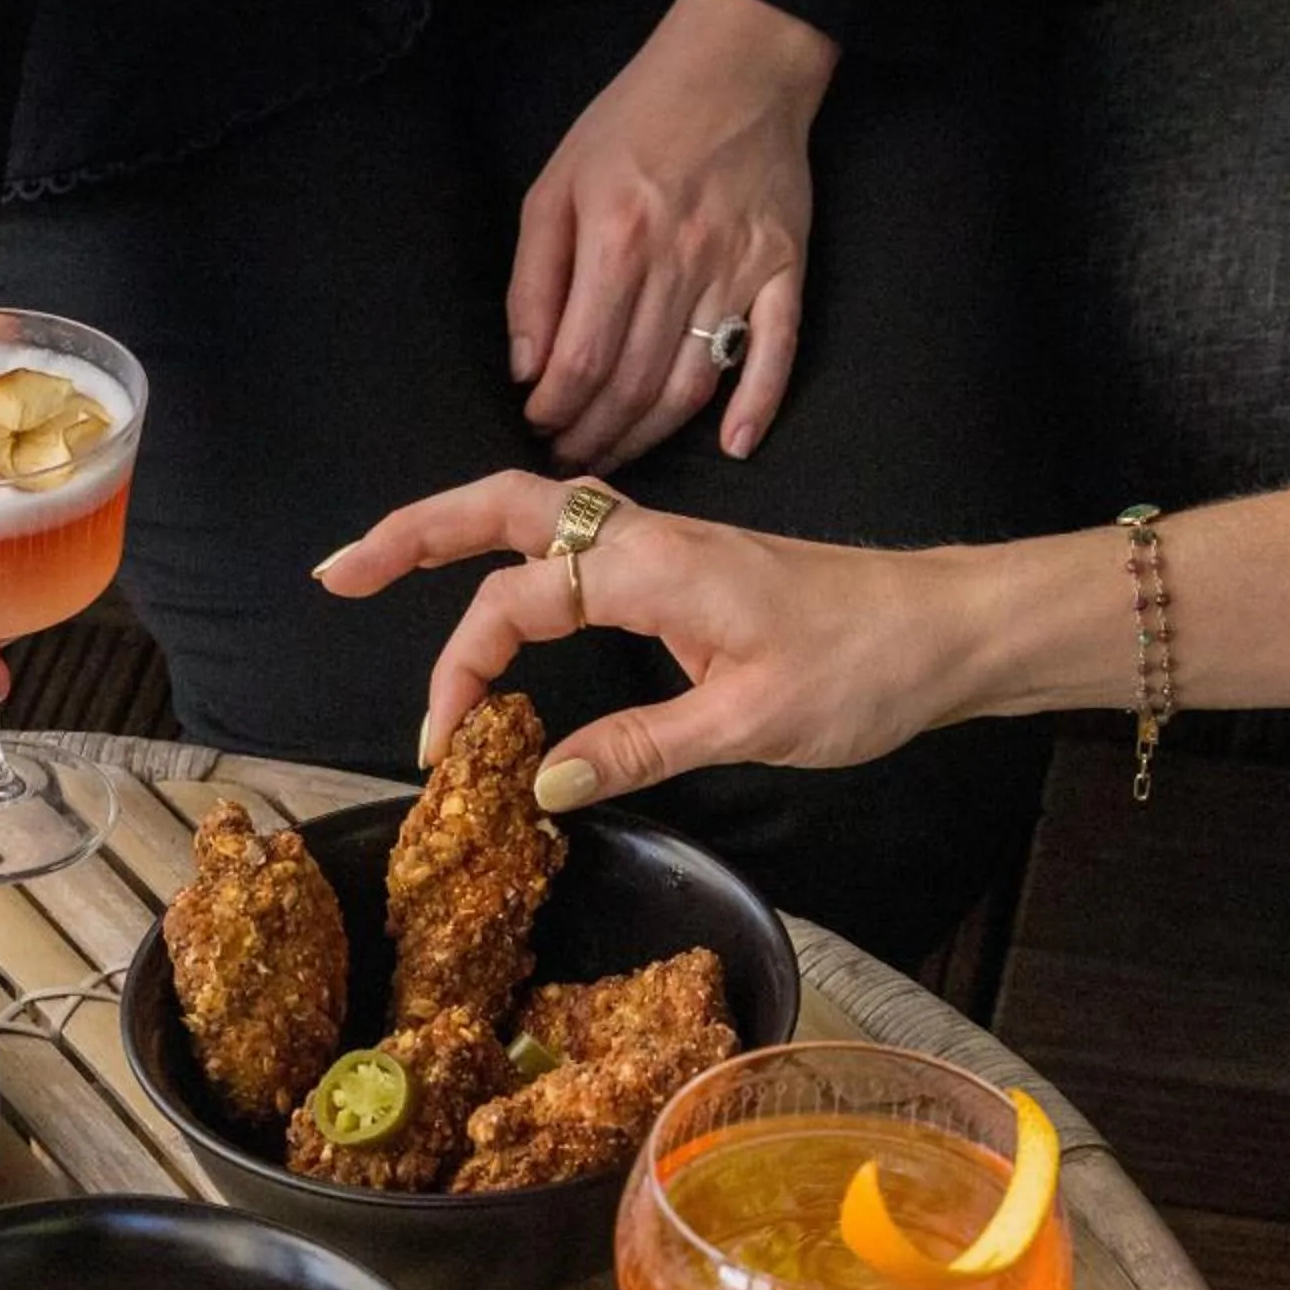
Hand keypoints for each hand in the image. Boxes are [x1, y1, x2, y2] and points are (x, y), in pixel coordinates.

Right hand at [318, 471, 998, 805]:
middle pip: (500, 507)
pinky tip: (498, 605)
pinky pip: (572, 550)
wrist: (952, 627)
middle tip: (336, 574)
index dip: (460, 670)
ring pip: (533, 519)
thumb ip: (639, 748)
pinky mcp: (679, 572)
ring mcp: (662, 550)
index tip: (446, 748)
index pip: (515, 600)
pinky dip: (512, 565)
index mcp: (653, 566)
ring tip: (383, 571)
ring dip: (453, 538)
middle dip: (411, 534)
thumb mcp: (753, 724)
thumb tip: (540, 782)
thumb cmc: (869, 665)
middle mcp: (646, 541)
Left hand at [509, 0, 834, 472]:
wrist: (738, 64)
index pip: (580, 359)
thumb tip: (525, 367)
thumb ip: (533, 280)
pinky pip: (776, 350)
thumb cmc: (634, 123)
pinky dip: (759, 404)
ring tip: (616, 456)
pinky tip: (734, 446)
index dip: (555, 406)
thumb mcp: (556, 187)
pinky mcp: (785, 268)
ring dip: (650, 436)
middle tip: (569, 458)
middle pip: (632, 384)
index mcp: (618, 239)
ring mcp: (739, 269)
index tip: (537, 422)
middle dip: (593, 435)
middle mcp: (681, 261)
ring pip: (692, 384)